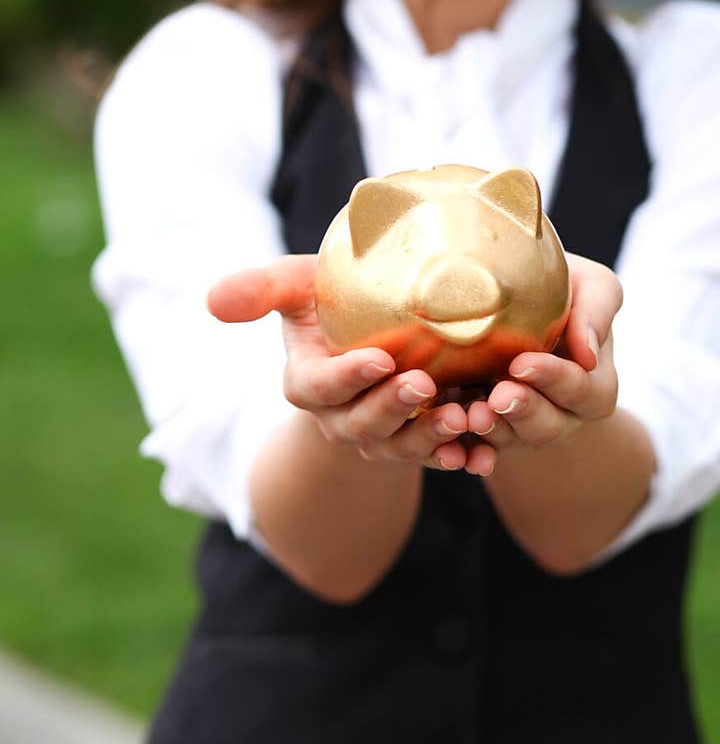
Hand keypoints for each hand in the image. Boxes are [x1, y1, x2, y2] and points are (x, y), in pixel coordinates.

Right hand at [207, 255, 471, 472]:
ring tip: (463, 417)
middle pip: (362, 424)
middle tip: (424, 383)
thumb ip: (261, 288)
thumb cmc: (328, 301)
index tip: (379, 359)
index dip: (346, 378)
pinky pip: (438, 458)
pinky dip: (460, 458)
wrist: (372, 330)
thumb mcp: (296, 285)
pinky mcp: (417, 441)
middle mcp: (339, 417)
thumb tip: (213, 300)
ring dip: (430, 437)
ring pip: (401, 447)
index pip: (319, 388)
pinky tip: (483, 452)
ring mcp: (380, 435)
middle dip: (392, 408)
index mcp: (307, 382)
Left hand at [462, 253, 622, 474]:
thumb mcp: (590, 285)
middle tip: (497, 396)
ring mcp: (522, 428)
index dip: (554, 379)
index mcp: (592, 385)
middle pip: (547, 426)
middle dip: (522, 411)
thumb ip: (598, 308)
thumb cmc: (561, 290)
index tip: (522, 363)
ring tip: (471, 415)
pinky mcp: (488, 433)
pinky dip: (467, 455)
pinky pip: (478, 452)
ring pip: (511, 441)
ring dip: (492, 432)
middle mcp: (561, 415)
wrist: (510, 300)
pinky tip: (453, 451)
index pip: (580, 389)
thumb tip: (587, 351)